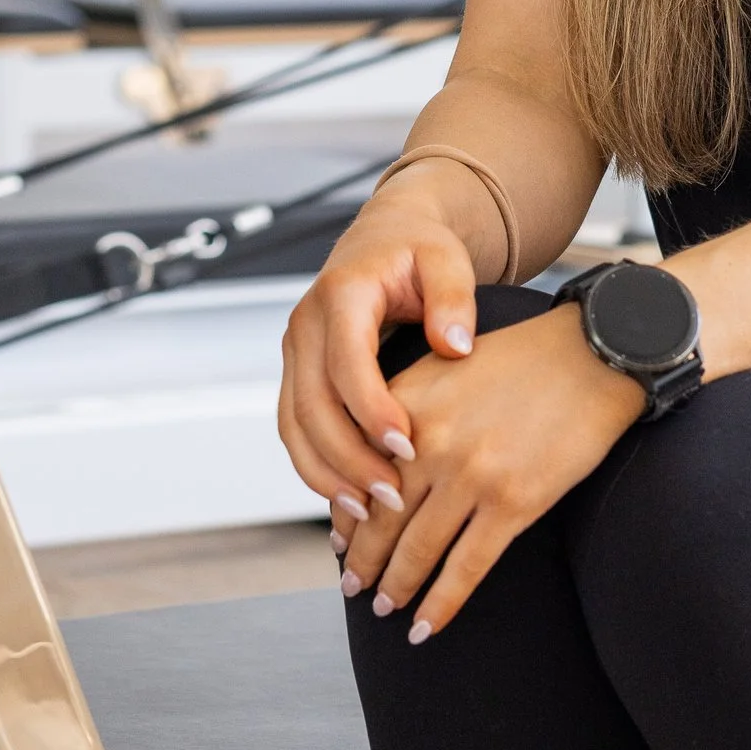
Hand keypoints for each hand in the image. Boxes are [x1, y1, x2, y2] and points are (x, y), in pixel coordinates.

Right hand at [279, 183, 487, 546]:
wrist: (387, 238)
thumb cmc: (420, 250)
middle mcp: (305, 325)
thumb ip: (453, 298)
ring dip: (327, 473)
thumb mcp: (446, 259)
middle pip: (312, 406)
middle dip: (349, 458)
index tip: (408, 447)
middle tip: (393, 497)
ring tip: (370, 512)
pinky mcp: (297, 374)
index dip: (371, 410)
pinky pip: (296, 428)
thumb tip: (456, 348)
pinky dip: (317, 467)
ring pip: (295, 425)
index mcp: (341, 295)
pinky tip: (351, 497)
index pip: (346, 362)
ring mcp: (295, 352)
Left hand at [355, 305, 643, 638]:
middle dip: (362, 563)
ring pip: (418, 551)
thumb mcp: (445, 367)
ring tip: (385, 608)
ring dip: (396, 588)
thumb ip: (404, 412)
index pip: (357, 479)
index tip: (341, 543)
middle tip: (353, 588)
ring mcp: (472, 477)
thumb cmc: (522, 361)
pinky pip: (467, 568)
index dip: (345, 520)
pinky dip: (441, 604)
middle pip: (380, 521)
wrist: (593, 355)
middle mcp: (431, 444)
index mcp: (406, 407)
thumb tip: (375, 470)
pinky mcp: (514, 503)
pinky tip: (425, 627)